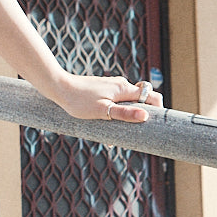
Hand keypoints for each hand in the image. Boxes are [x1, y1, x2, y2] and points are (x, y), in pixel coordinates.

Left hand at [47, 69, 163, 122]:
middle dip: (141, 115)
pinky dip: (116, 111)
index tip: (155, 124)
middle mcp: (121, 85)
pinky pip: (116, 100)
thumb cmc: (79, 101)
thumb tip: (145, 116)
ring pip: (128, 101)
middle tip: (134, 132)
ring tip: (117, 132)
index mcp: (124, 89)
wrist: (59, 87)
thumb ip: (124, 113)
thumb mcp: (102, 110)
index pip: (152, 96)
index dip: (158, 109)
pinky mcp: (103, 89)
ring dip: (127, 114)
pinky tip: (106, 122)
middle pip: (141, 99)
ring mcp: (112, 86)